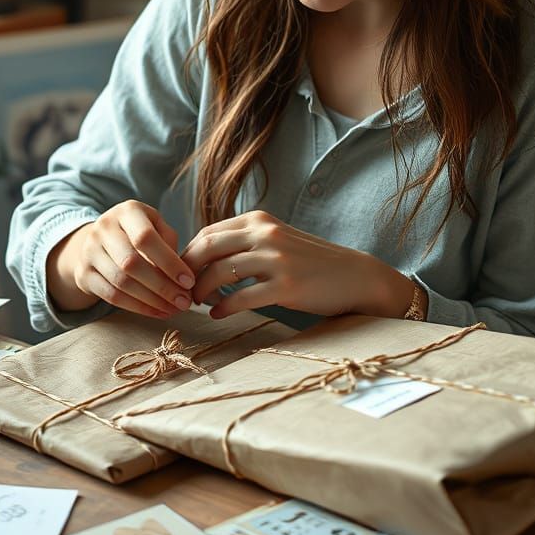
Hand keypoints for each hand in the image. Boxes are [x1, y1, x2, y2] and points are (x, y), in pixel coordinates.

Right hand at [68, 200, 195, 318]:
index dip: (169, 262)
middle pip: (131, 262)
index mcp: (127, 211)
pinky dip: (137, 307)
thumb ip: (170, 244)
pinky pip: (111, 296)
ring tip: (173, 309)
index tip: (188, 282)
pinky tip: (157, 312)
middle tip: (183, 302)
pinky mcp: (83, 274)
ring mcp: (89, 251)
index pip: (146, 237)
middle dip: (161, 286)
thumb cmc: (139, 232)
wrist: (100, 240)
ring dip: (151, 300)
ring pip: (121, 282)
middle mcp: (104, 228)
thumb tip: (182, 275)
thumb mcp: (156, 226)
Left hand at [182, 211, 413, 319]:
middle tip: (181, 290)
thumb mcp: (276, 239)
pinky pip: (242, 298)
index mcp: (259, 220)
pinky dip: (224, 308)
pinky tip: (218, 314)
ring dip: (202, 291)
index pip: (209, 233)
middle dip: (188, 271)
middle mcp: (266, 234)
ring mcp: (276, 259)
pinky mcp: (286, 286)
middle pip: (208, 249)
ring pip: (220, 273)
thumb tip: (202, 257)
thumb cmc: (309, 262)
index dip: (188, 255)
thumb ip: (244, 241)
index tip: (181, 273)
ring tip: (198, 303)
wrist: (354, 276)